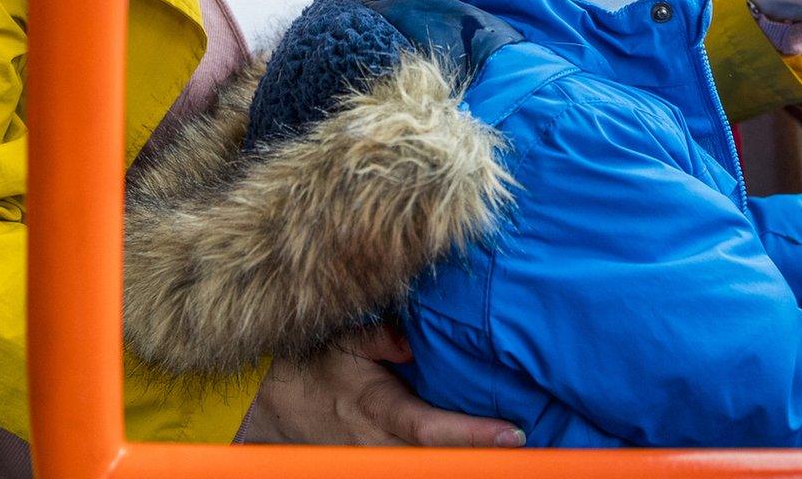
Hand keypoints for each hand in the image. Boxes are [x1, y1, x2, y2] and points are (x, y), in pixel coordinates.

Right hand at [237, 325, 524, 446]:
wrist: (264, 403)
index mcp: (372, 409)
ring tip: (522, 456)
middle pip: (439, 464)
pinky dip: (448, 462)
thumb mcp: (339, 339)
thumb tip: (413, 338)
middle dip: (483, 461)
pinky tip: (481, 457)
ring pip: (428, 471)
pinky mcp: (374, 467)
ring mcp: (374, 463)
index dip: (472, 435)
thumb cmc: (309, 364)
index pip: (429, 429)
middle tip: (537, 451)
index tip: (513, 435)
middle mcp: (377, 446)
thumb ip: (379, 336)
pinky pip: (414, 467)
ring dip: (470, 464)